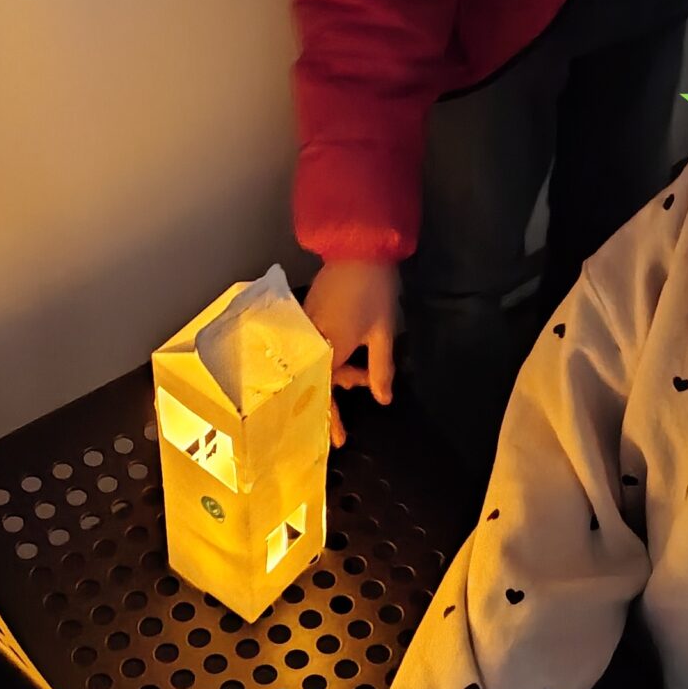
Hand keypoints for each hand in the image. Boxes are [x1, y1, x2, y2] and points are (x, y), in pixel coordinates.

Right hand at [304, 257, 399, 447]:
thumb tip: (382, 399)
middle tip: (365, 382)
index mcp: (328, 348)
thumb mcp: (383, 334)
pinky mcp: (305, 314)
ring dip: (339, 369)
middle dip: (342, 385)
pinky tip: (348, 352)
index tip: (338, 440)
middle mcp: (309, 340)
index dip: (331, 418)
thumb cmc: (374, 292)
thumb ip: (380, 369)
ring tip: (363, 367)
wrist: (358, 248)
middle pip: (318, 377)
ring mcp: (304, 326)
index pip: (324, 392)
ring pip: (316, 361)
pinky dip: (329, 354)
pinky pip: (313, 346)